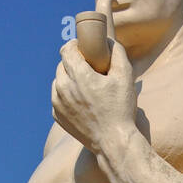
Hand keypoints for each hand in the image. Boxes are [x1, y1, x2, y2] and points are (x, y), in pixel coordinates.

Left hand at [52, 37, 136, 154]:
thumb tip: (109, 40)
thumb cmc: (120, 109)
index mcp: (78, 75)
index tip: (83, 48)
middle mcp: (63, 88)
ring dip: (68, 79)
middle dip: (73, 62)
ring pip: (57, 81)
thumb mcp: (125, 77)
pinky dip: (66, 96)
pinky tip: (80, 101)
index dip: (74, 45)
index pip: (66, 49)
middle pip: (61, 64)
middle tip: (87, 68)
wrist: (113, 142)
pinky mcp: (57, 116)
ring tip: (84, 86)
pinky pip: (57, 98)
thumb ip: (117, 52)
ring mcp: (57, 103)